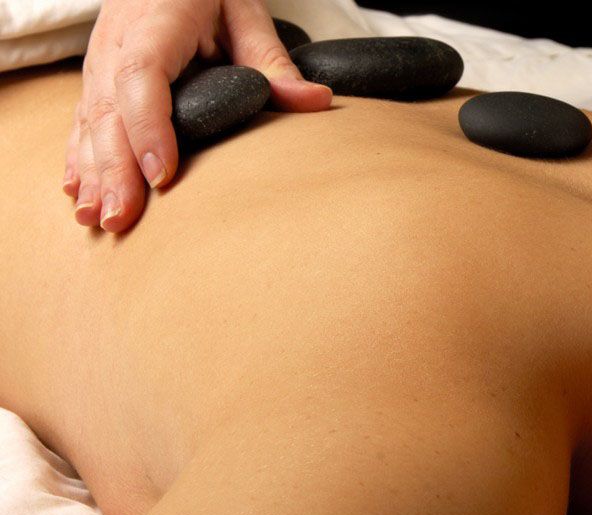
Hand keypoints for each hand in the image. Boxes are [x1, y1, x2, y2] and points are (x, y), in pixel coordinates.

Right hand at [64, 0, 332, 233]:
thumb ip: (273, 60)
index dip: (148, 127)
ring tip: (99, 221)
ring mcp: (99, 61)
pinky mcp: (95, 76)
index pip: (142, 76)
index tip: (161, 174)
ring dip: (93, 174)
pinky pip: (81, 122)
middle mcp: (116, 43)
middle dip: (114, 170)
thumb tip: (317, 101)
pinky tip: (81, 196)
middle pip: (108, 111)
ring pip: (89, 122)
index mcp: (155, 23)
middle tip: (123, 219)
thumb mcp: (244, 11)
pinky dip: (79, 160)